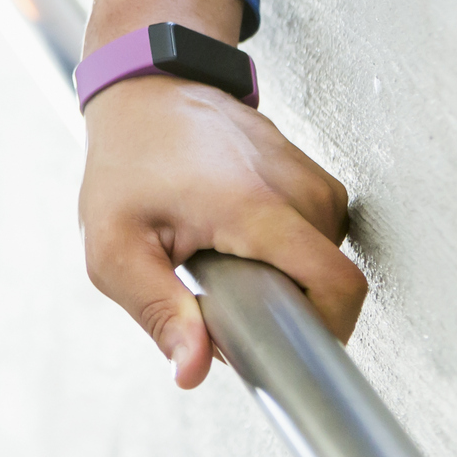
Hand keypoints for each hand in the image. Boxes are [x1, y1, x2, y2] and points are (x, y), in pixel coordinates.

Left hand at [76, 0, 363, 388]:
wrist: (146, 86)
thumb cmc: (126, 159)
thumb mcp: (116, 248)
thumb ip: (158, 312)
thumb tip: (192, 370)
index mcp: (256, 208)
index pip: (340, 287)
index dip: (327, 334)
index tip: (282, 345)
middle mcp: (296, 188)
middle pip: (330, 281)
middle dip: (286, 306)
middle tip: (226, 294)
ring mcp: (308, 175)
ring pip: (323, 259)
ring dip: (283, 275)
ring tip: (227, 259)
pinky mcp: (308, 172)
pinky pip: (316, 234)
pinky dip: (285, 248)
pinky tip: (240, 237)